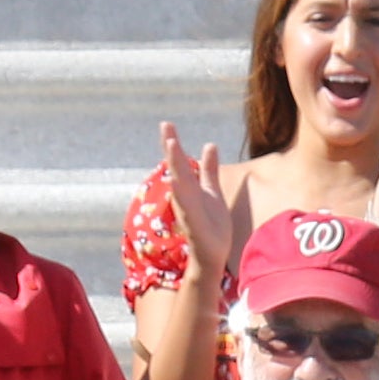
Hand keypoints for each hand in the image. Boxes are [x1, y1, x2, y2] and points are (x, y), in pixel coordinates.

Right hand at [158, 120, 231, 284]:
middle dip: (172, 149)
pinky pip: (188, 211)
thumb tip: (209, 145)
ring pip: (180, 187)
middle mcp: (186, 198)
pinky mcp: (195, 229)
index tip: (166, 123)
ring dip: (176, 167)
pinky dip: (182, 198)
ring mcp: (189, 213)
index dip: (173, 144)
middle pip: (178, 169)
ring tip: (171, 147)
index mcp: (190, 189)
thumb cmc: (212, 226)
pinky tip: (176, 184)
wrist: (213, 256)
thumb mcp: (212, 192)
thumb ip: (209, 170)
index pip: (180, 163)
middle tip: (165, 127)